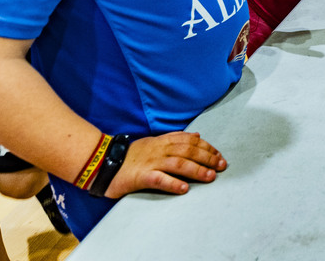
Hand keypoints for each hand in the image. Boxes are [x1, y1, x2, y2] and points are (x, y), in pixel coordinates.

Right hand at [104, 132, 226, 198]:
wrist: (102, 162)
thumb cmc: (130, 155)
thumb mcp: (154, 141)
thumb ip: (175, 138)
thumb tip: (197, 136)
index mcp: (163, 141)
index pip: (190, 141)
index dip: (207, 147)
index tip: (219, 155)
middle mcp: (159, 150)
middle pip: (188, 151)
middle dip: (208, 158)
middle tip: (221, 166)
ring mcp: (151, 163)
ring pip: (178, 164)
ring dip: (196, 170)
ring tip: (210, 176)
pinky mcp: (141, 177)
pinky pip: (159, 180)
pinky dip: (173, 184)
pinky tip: (184, 189)